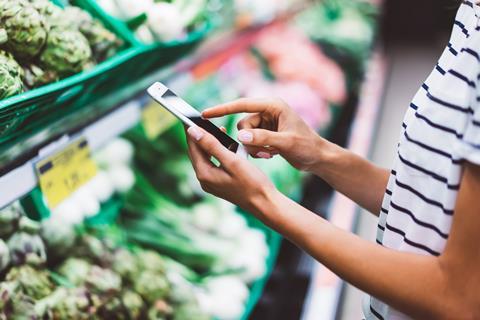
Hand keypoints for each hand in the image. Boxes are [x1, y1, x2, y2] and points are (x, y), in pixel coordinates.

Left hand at [185, 125, 275, 215]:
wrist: (265, 203)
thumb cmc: (252, 183)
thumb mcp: (232, 161)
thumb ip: (212, 145)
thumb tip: (192, 131)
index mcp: (204, 174)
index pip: (193, 147)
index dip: (191, 130)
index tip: (189, 116)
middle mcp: (204, 180)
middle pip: (197, 152)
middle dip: (200, 136)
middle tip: (203, 120)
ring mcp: (212, 183)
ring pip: (206, 158)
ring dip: (211, 144)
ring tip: (219, 131)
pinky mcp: (220, 184)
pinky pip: (214, 164)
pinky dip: (218, 153)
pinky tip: (227, 146)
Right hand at [202, 98, 327, 171]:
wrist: (318, 158)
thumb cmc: (307, 146)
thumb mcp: (285, 143)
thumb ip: (262, 138)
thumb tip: (240, 136)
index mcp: (273, 106)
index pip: (242, 104)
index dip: (222, 109)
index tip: (205, 113)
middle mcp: (268, 111)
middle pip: (242, 124)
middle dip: (248, 140)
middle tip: (263, 151)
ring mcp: (267, 122)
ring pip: (245, 134)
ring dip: (253, 147)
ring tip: (270, 154)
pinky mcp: (266, 133)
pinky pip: (251, 141)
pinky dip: (257, 150)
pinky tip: (271, 155)